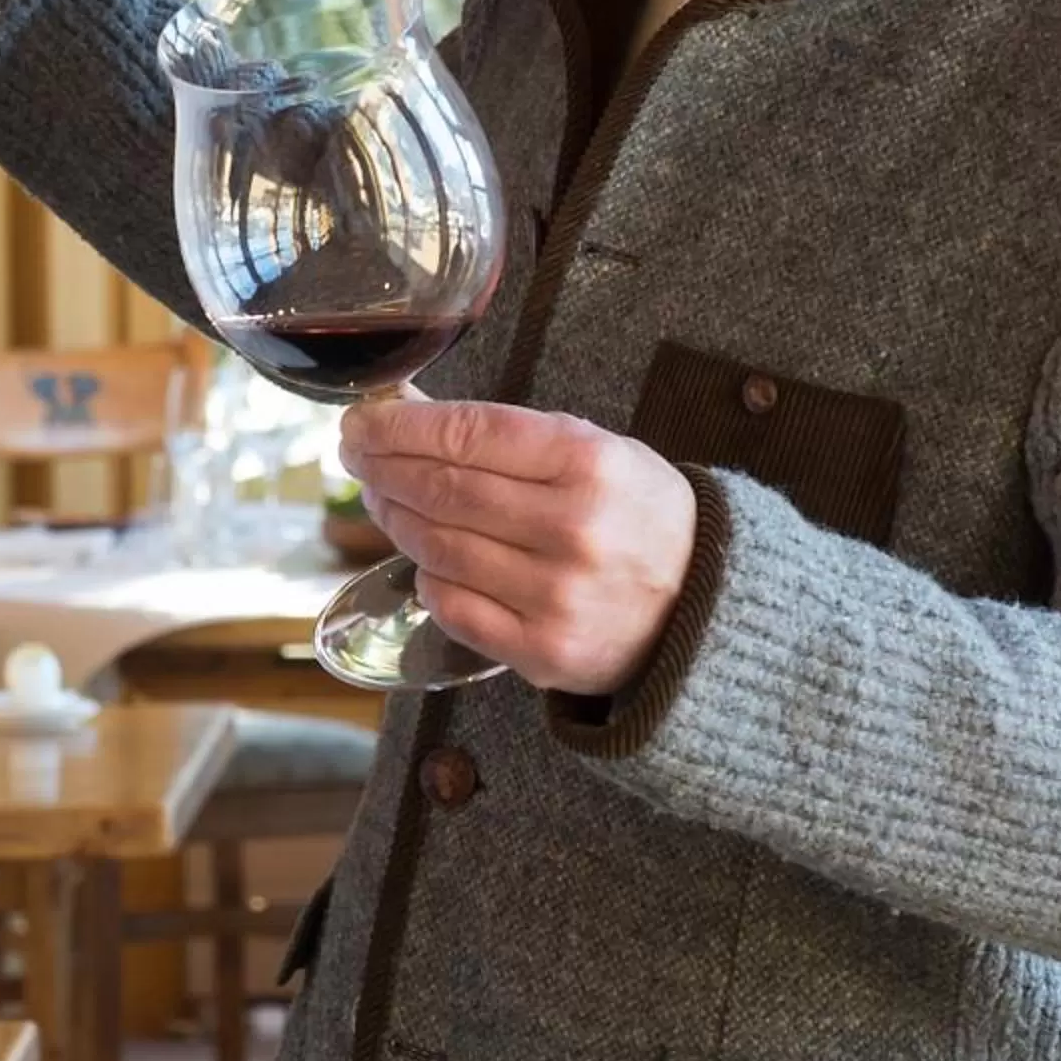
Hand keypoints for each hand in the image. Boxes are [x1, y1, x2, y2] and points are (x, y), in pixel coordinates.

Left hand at [342, 397, 698, 696]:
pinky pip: (451, 606)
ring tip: (384, 499)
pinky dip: (427, 577)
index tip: (361, 422)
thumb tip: (402, 410)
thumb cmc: (636, 514)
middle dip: (382, 468)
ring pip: (436, 548)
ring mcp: (555, 595)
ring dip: (395, 519)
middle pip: (440, 490)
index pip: (465, 435)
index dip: (397, 427)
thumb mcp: (592, 451)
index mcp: (588, 463)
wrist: (704, 602)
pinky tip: (428, 558)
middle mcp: (572, 529)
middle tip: (356, 457)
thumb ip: (503, 435)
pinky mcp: (542, 650)